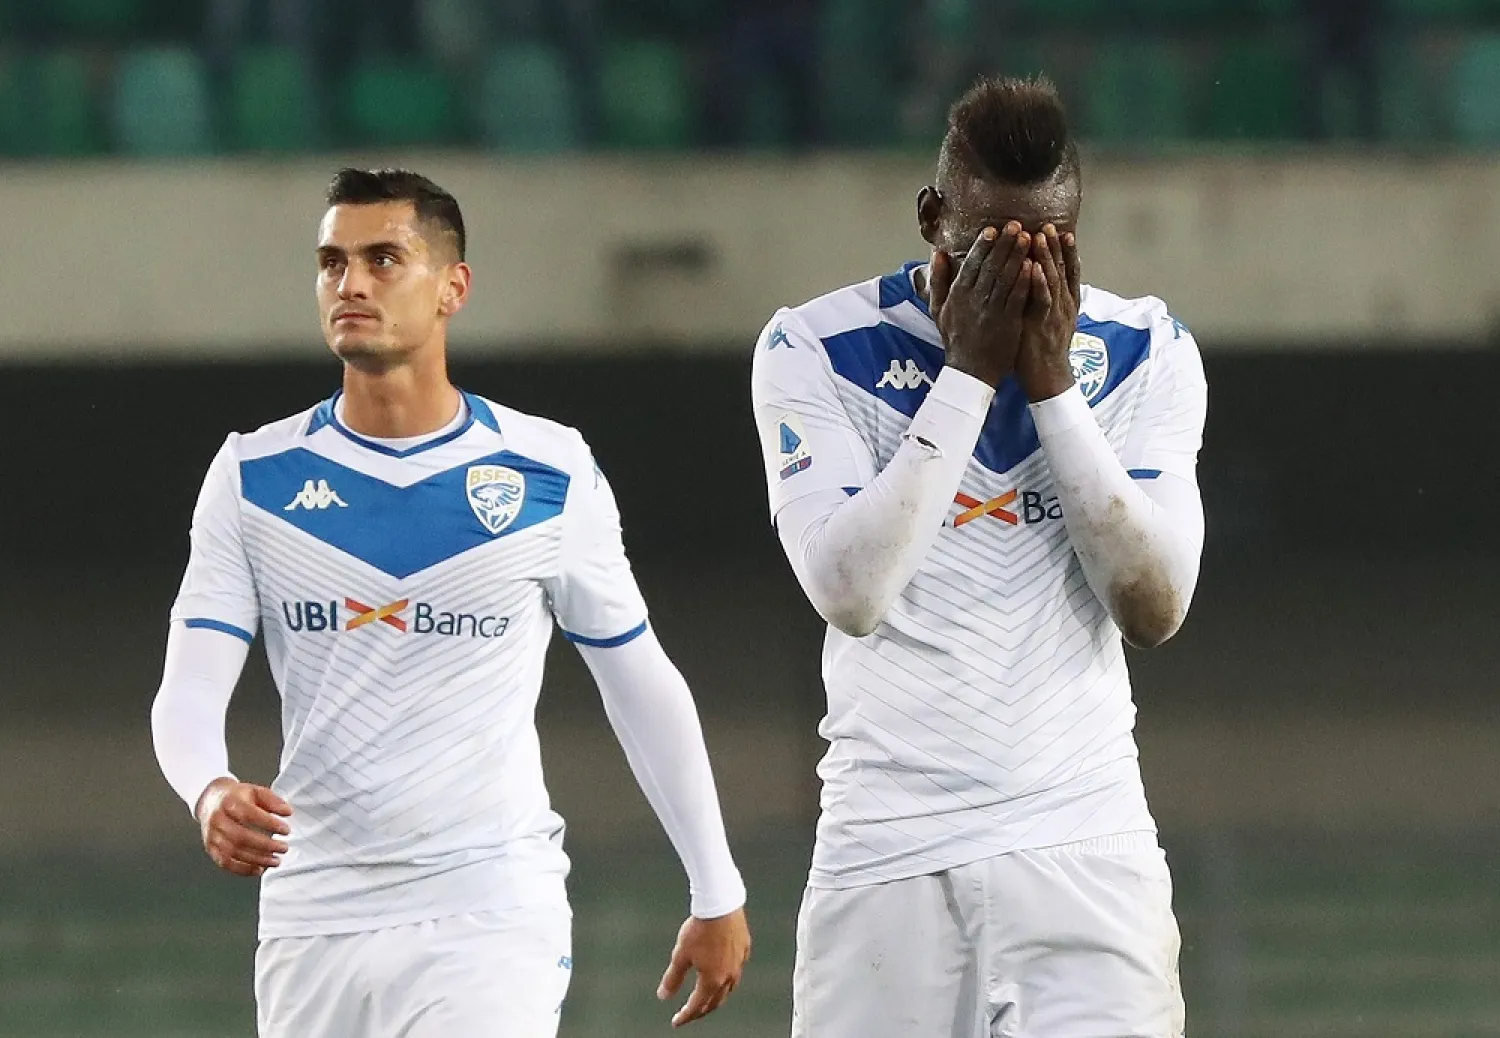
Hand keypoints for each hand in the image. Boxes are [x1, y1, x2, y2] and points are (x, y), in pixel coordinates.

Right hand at [195, 778, 291, 877]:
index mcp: (229, 802)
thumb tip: (287, 812)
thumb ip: (273, 801)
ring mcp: (212, 836)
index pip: (249, 815)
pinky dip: (243, 869)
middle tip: (283, 848)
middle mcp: (217, 820)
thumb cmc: (235, 797)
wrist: (210, 800)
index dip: (269, 824)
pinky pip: (225, 863)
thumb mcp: (255, 791)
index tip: (286, 830)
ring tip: (275, 860)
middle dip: (266, 845)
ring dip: (257, 860)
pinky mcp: (211, 848)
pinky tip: (259, 869)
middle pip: (241, 837)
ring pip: (233, 852)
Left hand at [656, 907, 751, 1027]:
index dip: (685, 1016)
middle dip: (702, 1011)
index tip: (677, 1021)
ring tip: (710, 998)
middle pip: (716, 1001)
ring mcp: (739, 962)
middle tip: (692, 1014)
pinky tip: (725, 971)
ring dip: (718, 997)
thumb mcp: (680, 955)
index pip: (697, 1006)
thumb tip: (664, 995)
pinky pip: (738, 969)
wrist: (720, 905)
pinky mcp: (744, 948)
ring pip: (730, 988)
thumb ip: (672, 978)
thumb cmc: (701, 928)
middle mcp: (728, 975)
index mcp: (712, 980)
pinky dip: (729, 977)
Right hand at [928, 221, 1033, 387]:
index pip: (971, 265)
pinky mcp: (1008, 322)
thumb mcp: (938, 309)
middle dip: (1004, 244)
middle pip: (991, 267)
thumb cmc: (955, 339)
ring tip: (1028, 238)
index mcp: (958, 295)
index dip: (982, 246)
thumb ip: (938, 280)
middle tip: (1016, 225)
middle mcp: (974, 300)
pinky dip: (1025, 281)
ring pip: (1006, 279)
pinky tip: (1033, 266)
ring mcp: (992, 311)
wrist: (970, 372)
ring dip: (1017, 257)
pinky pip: (1017, 298)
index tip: (992, 230)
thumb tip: (938, 253)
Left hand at [1016, 225, 1082, 401]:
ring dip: (1047, 257)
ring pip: (1053, 280)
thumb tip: (1042, 282)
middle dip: (1056, 247)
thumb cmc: (1042, 350)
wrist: (1048, 379)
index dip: (1067, 252)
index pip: (1069, 272)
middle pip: (1062, 270)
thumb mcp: (1050, 321)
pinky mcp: (1043, 324)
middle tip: (1048, 225)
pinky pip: (1042, 300)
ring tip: (1040, 236)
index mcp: (1067, 304)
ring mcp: (1055, 314)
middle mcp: (1064, 305)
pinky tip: (1033, 267)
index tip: (1062, 231)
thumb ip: (1048, 301)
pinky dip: (1039, 282)